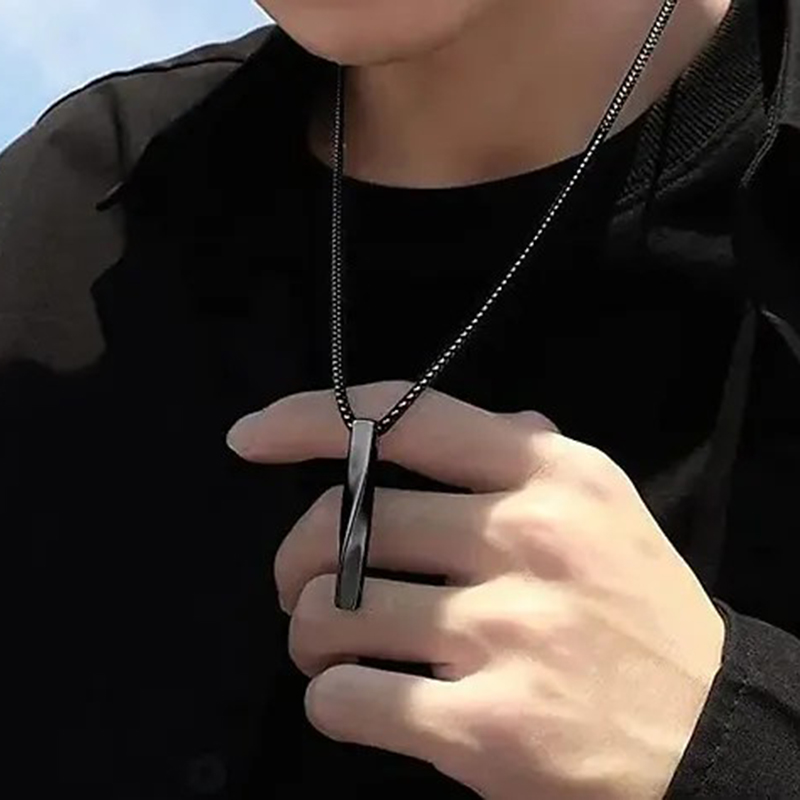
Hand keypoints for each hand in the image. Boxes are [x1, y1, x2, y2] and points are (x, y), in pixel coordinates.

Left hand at [227, 381, 724, 799]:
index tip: (250, 437)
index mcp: (549, 475)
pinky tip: (356, 699)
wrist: (707, 733)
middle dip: (295, 558)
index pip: (407, 417)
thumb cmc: (638, 610)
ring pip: (331, 609)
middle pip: (345, 522)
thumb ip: (520, 452)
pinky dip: (329, 699)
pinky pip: (348, 697)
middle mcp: (526, 538)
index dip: (310, 419)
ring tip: (332, 646)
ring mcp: (507, 633)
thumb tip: (435, 428)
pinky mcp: (489, 727)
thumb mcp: (600, 507)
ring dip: (308, 631)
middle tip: (299, 585)